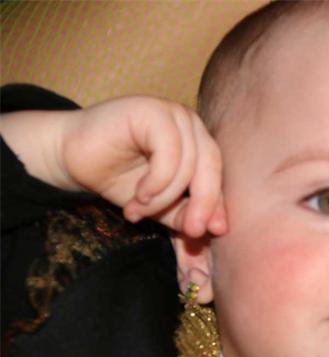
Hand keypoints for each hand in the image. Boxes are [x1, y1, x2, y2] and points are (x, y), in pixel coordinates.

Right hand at [56, 96, 225, 236]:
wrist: (71, 156)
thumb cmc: (117, 177)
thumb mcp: (159, 203)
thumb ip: (185, 213)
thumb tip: (215, 229)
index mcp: (198, 141)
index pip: (218, 174)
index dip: (217, 204)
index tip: (213, 232)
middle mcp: (190, 124)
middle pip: (211, 167)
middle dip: (202, 204)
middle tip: (191, 231)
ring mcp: (173, 114)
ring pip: (187, 165)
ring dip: (164, 198)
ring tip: (138, 210)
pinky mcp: (152, 111)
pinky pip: (169, 154)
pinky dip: (156, 183)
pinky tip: (138, 196)